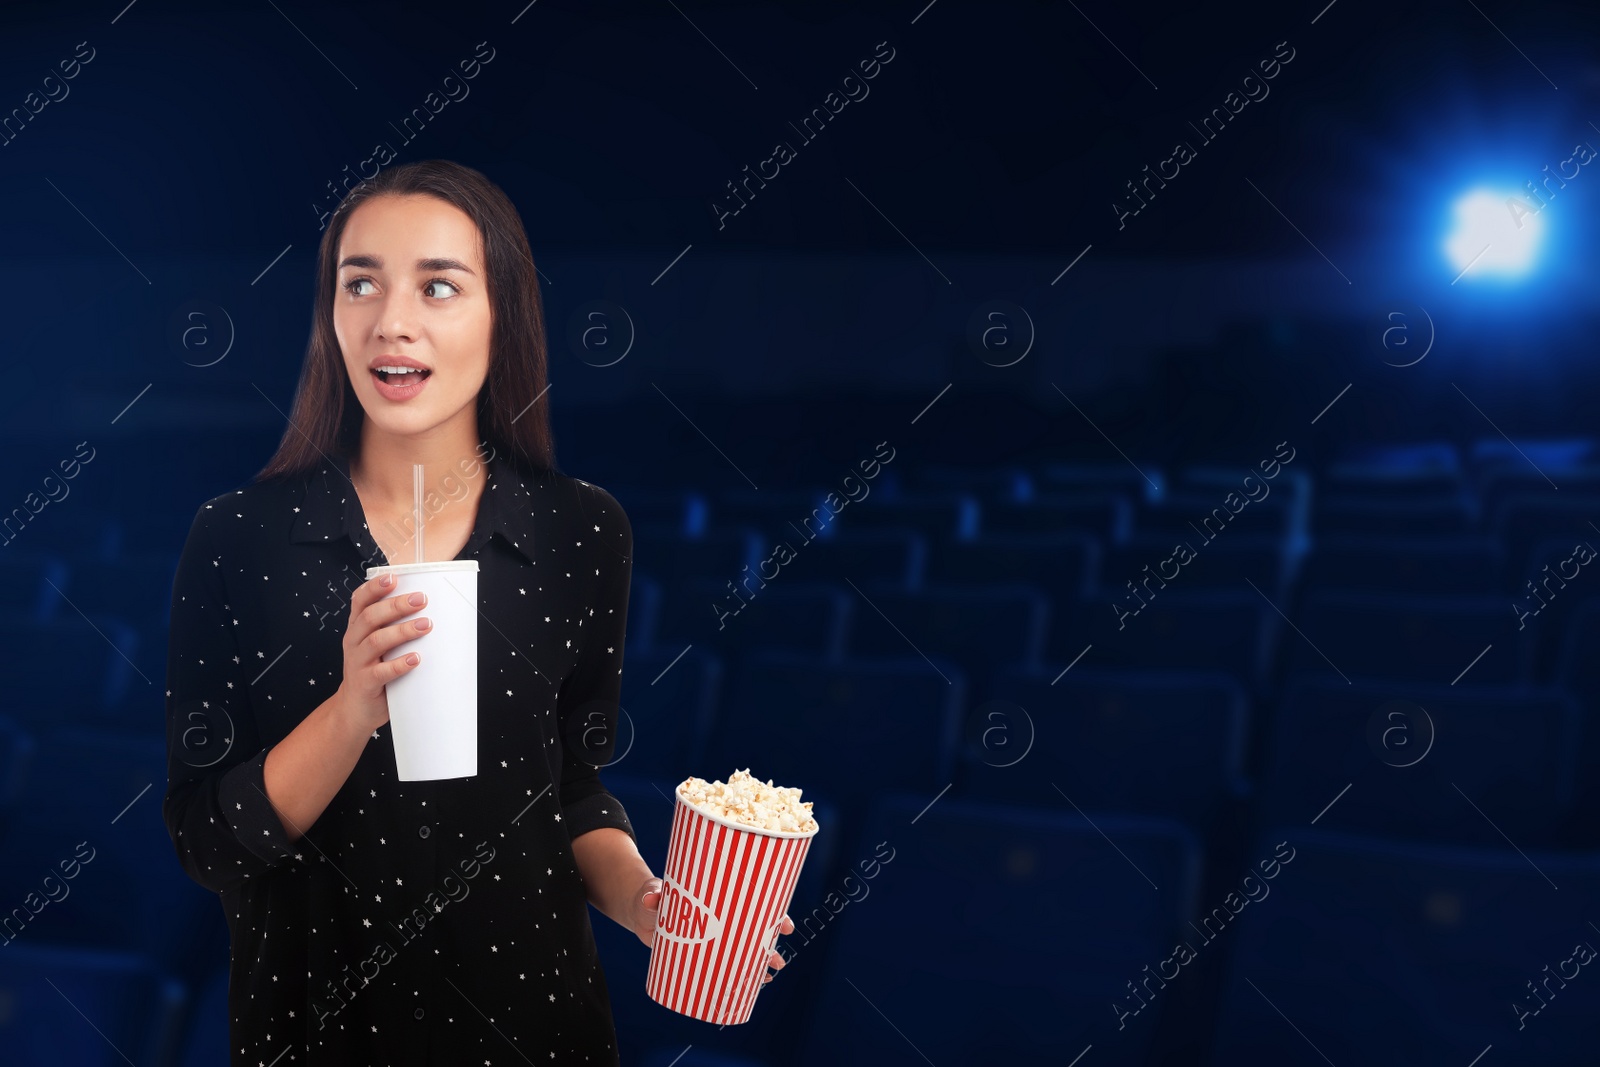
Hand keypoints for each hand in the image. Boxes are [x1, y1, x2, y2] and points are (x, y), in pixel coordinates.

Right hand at [335, 572, 430, 734]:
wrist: (356, 708)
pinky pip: (381, 672)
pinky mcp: (366, 683)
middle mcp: (354, 641)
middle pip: (370, 617)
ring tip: (425, 625)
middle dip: (396, 606)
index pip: (360, 601)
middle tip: (421, 599)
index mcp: (357, 628)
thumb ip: (396, 627)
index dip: (374, 588)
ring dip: (402, 631)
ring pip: (376, 641)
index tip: (394, 577)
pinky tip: (415, 658)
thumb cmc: (374, 670)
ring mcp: (357, 662)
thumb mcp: (379, 645)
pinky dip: (399, 664)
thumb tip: (437, 610)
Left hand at [633, 880, 794, 984]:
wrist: (641, 908)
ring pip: (744, 947)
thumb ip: (654, 896)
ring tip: (769, 975)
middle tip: (778, 961)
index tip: (785, 924)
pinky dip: (739, 972)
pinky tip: (750, 984)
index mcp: (717, 896)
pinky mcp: (701, 950)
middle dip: (771, 944)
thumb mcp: (654, 893)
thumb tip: (653, 898)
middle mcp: (720, 915)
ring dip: (759, 962)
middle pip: (754, 927)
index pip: (751, 901)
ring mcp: (713, 934)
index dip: (772, 911)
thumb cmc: (653, 896)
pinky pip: (725, 961)